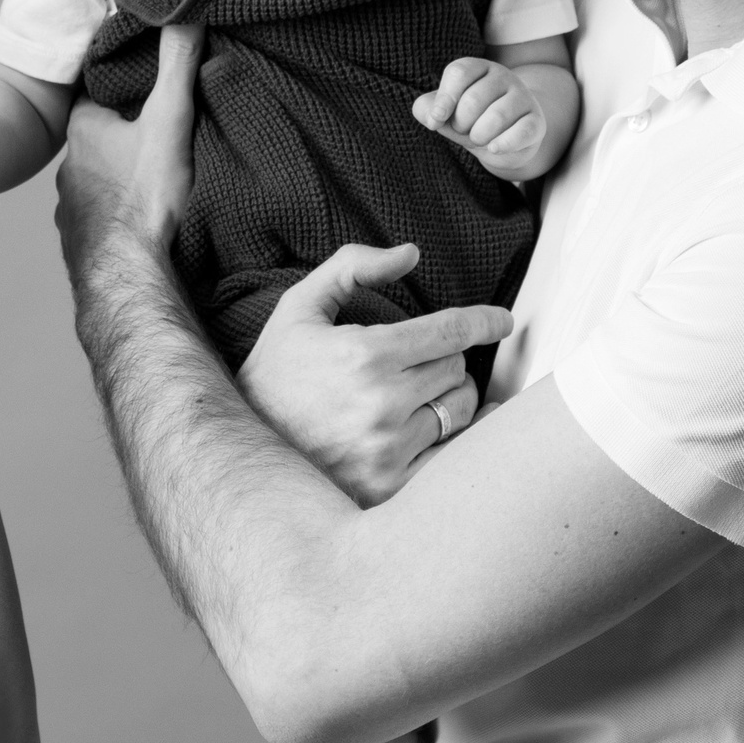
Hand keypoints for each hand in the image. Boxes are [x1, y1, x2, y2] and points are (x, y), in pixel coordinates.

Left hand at [56, 22, 201, 257]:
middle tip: (153, 130)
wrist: (127, 273)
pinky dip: (113, 211)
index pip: (95, 92)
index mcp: (82, 129)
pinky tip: (136, 216)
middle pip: (95, 136)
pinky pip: (97, 216)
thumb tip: (182, 11)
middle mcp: (67, 166)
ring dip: (116, 174)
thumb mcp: (168, 120)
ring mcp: (69, 206)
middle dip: (120, 132)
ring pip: (94, 178)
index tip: (143, 82)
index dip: (120, 84)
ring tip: (148, 175)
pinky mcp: (80, 240)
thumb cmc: (143, 197)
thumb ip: (176, 64)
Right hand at [238, 244, 509, 505]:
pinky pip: (453, 457)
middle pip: (457, 367)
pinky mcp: (390, 487)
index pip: (450, 331)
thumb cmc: (274, 374)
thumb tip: (411, 255)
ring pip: (460, 409)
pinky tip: (454, 427)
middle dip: (445, 356)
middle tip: (418, 361)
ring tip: (419, 394)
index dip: (484, 321)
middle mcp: (381, 405)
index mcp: (364, 355)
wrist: (241, 448)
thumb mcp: (299, 307)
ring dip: (450, 395)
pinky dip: (459, 438)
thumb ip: (351, 268)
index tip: (502, 321)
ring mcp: (388, 451)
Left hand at [412, 57, 545, 179]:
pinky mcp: (536, 121)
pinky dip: (504, 143)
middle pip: (473, 100)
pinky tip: (493, 148)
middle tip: (464, 130)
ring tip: (478, 138)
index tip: (436, 121)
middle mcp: (503, 76)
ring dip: (478, 136)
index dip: (444, 100)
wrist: (503, 139)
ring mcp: (523, 97)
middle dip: (460, 124)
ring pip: (496, 117)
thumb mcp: (445, 113)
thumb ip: (427, 109)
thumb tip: (431, 116)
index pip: (459, 73)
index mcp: (477, 68)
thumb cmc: (469, 120)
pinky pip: (522, 132)